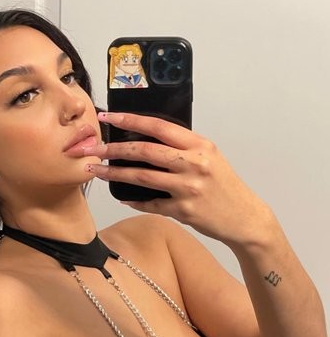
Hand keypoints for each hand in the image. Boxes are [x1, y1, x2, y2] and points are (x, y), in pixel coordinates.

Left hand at [84, 111, 276, 247]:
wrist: (244, 218)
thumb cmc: (225, 186)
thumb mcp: (210, 158)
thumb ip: (184, 148)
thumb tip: (150, 139)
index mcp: (200, 145)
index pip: (158, 126)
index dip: (129, 120)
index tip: (107, 118)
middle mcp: (193, 163)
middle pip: (145, 151)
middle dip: (113, 148)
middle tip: (92, 149)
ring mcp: (188, 188)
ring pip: (142, 177)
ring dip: (115, 174)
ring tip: (96, 170)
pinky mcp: (183, 210)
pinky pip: (151, 203)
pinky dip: (135, 201)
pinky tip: (123, 198)